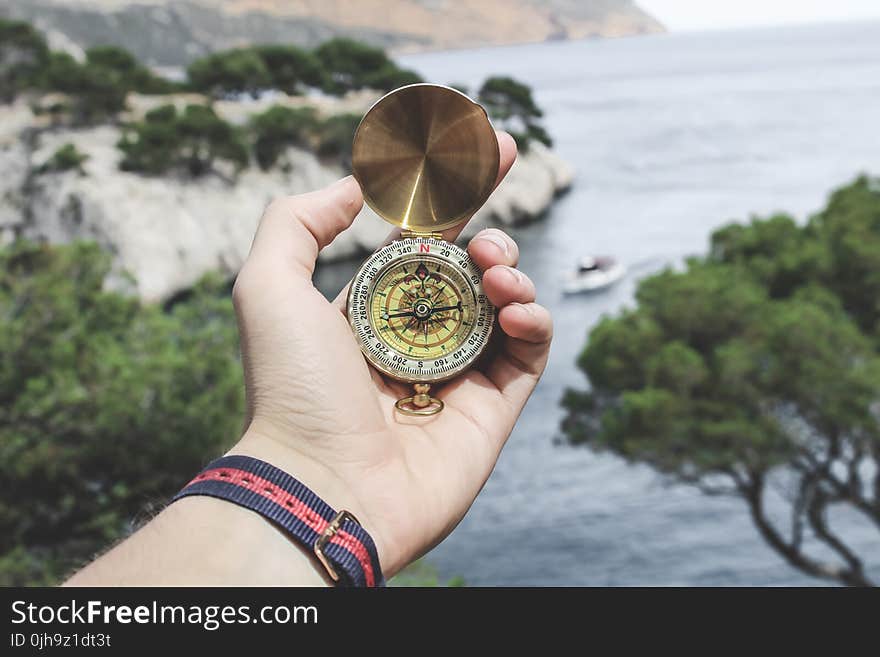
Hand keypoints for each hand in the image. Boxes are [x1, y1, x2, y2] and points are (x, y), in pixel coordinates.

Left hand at [231, 132, 552, 577]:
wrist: (324, 486)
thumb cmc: (292, 388)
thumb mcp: (267, 286)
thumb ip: (299, 221)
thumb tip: (355, 185)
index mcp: (369, 311)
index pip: (420, 242)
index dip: (454, 196)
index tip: (489, 150)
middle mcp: (416, 339)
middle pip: (469, 269)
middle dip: (492, 230)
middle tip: (488, 233)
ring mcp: (457, 375)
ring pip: (504, 304)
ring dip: (511, 271)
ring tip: (496, 272)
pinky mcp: (492, 410)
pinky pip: (530, 353)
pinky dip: (535, 320)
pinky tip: (517, 307)